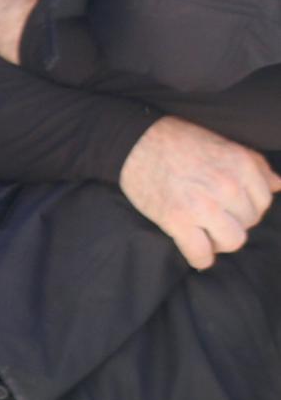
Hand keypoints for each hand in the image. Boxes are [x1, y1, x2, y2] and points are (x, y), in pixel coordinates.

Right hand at [118, 115, 280, 271]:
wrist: (133, 141)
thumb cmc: (178, 141)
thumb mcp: (224, 145)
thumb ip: (255, 165)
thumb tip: (279, 184)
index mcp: (242, 165)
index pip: (264, 201)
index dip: (247, 206)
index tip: (230, 206)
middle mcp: (227, 186)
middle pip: (248, 223)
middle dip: (233, 222)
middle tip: (213, 217)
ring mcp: (203, 205)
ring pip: (232, 241)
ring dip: (220, 242)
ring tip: (206, 234)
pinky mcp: (177, 220)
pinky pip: (200, 253)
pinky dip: (200, 257)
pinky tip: (195, 251)